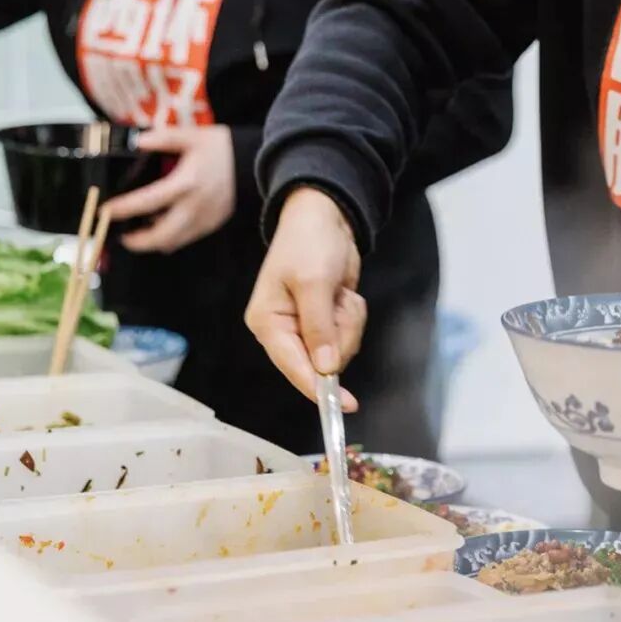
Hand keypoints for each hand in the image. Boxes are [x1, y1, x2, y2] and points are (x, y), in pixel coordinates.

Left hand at [106, 125, 235, 253]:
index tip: (106, 211)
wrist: (254, 162)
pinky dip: (171, 238)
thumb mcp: (192, 136)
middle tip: (121, 235)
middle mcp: (194, 207)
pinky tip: (164, 226)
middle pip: (160, 236)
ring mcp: (204, 219)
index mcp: (185, 184)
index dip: (123, 209)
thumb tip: (137, 142)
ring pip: (173, 242)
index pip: (147, 202)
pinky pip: (186, 238)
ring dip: (153, 242)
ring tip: (140, 233)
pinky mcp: (212, 224)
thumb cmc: (222, 148)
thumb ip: (163, 138)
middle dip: (137, 241)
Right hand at [244, 187, 363, 407]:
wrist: (326, 216)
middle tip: (339, 304)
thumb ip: (319, 327)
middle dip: (339, 335)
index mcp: (268, 322)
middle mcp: (284, 331)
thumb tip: (326, 369)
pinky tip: (343, 293)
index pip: (293, 366)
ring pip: (340, 350)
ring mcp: (306, 328)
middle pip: (321, 362)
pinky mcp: (325, 322)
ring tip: (339, 293)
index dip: (317, 388)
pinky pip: (348, 334)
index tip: (343, 405)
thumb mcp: (313, 282)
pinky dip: (352, 315)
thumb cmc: (309, 242)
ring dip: (348, 322)